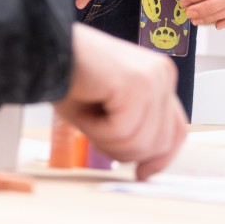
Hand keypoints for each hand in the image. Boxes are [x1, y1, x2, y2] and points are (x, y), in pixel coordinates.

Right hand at [54, 24, 187, 179]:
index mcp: (160, 78)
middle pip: (159, 143)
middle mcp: (164, 75)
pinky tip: (86, 106)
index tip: (142, 174)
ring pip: (140, 142)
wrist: (47, 50)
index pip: (177, 129)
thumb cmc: (71, 78)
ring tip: (88, 112)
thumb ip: (135, 130)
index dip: (161, 158)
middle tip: (95, 130)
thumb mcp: (110, 112)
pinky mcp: (136, 83)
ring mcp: (153, 77)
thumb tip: (148, 166)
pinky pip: (122, 132)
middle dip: (124, 151)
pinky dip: (97, 130)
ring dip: (105, 139)